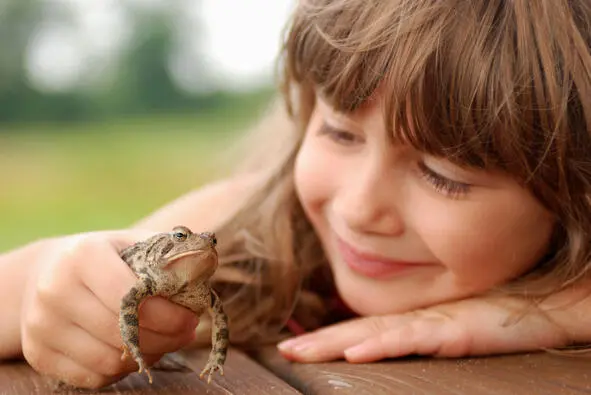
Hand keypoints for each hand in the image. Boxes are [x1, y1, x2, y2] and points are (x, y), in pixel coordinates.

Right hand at [20, 230, 198, 388]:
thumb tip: (207, 263)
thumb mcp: (134, 244)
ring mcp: (40, 325)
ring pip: (109, 361)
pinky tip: (136, 350)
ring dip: (147, 356)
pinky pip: (93, 377)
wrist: (45, 273)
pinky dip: (123, 369)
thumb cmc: (106, 257)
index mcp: (82, 256)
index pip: (130, 297)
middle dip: (164, 338)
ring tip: (164, 341)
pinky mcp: (37, 353)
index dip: (167, 314)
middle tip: (186, 333)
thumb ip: (170, 254)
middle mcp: (54, 290)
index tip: (191, 319)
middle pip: (121, 333)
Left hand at [277, 295, 571, 362]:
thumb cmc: (504, 315)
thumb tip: (390, 344)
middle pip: (358, 332)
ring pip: (376, 335)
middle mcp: (418, 319)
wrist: (546, 302)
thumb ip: (425, 335)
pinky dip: (383, 346)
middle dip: (319, 343)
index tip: (294, 346)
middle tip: (282, 350)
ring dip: (336, 344)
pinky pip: (414, 339)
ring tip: (300, 353)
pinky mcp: (457, 330)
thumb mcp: (456, 329)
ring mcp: (435, 323)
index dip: (327, 337)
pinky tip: (357, 353)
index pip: (362, 330)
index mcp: (415, 320)